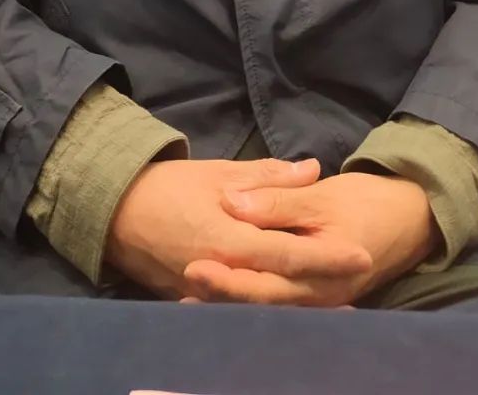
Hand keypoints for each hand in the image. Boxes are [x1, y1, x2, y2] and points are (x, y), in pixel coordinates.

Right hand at [105, 157, 370, 301]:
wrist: (114, 213)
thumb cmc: (168, 187)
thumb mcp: (218, 173)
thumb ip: (267, 177)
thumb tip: (312, 168)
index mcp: (227, 238)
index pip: (287, 252)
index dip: (326, 256)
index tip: (362, 254)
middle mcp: (221, 272)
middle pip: (283, 288)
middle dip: (325, 286)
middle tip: (363, 279)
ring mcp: (209, 294)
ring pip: (265, 304)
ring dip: (303, 302)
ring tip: (342, 302)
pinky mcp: (198, 302)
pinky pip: (242, 309)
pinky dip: (270, 307)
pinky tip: (295, 307)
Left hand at [185, 173, 436, 306]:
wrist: (410, 218)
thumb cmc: (367, 204)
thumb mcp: (322, 197)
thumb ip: (278, 200)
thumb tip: (234, 202)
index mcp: (320, 274)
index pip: (265, 281)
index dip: (228, 277)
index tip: (193, 266)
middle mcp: (316, 298)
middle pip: (260, 302)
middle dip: (220, 295)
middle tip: (182, 285)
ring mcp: (315, 302)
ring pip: (265, 308)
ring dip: (228, 302)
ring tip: (187, 298)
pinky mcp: (312, 296)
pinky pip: (275, 304)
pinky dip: (247, 299)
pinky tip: (219, 297)